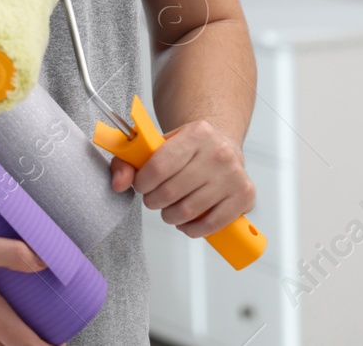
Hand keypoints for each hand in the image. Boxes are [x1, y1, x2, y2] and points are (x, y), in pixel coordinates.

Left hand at [110, 118, 255, 238]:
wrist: (222, 145)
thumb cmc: (187, 149)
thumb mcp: (158, 145)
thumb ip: (129, 162)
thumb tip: (118, 184)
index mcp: (197, 133)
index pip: (159, 166)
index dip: (143, 182)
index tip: (141, 186)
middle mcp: (219, 152)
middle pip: (172, 191)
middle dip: (154, 201)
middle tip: (153, 199)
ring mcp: (234, 175)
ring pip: (188, 211)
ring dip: (170, 216)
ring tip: (169, 210)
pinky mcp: (245, 195)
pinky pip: (211, 224)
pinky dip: (192, 229)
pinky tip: (186, 222)